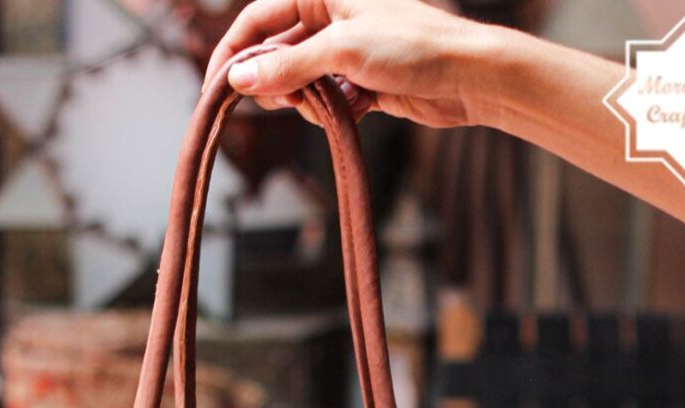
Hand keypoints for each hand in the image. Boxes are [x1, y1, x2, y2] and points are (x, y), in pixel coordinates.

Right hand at [204, 0, 505, 128]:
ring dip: (306, 102)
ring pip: (299, 84)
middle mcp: (328, 17)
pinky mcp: (359, 83)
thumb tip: (239, 80)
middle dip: (274, 83)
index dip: (232, 54)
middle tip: (280, 103)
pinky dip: (332, 113)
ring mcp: (344, 52)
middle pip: (275, 55)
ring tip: (330, 104)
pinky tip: (357, 109)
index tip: (215, 91)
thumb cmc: (413, 46)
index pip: (256, 20)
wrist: (468, 76)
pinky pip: (326, 103)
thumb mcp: (342, 51)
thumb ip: (288, 66)